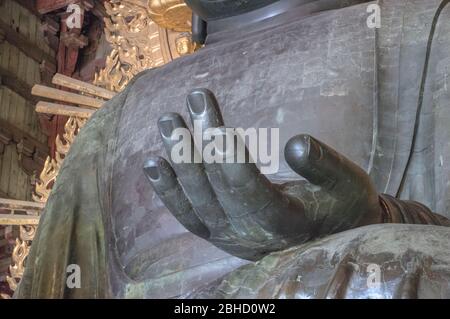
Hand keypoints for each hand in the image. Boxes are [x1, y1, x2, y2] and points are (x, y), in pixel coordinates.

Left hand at [144, 89, 382, 260]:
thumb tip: (296, 142)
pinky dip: (168, 190)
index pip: (248, 189)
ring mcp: (228, 236)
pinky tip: (154, 163)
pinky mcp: (217, 232)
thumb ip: (323, 165)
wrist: (328, 239)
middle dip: (202, 142)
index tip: (214, 119)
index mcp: (284, 223)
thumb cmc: (341, 205)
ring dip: (179, 160)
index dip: (229, 155)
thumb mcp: (347, 183)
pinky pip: (187, 214)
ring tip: (168, 120)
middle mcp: (249, 235)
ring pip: (196, 200)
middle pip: (216, 188)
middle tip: (194, 101)